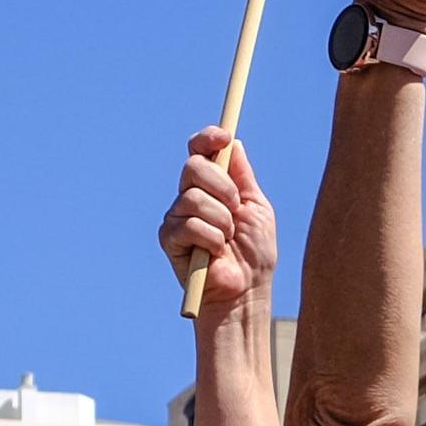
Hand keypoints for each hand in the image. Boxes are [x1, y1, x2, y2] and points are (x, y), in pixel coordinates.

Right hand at [159, 128, 276, 306]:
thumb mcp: (257, 208)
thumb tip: (233, 143)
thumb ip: (243, 177)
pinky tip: (216, 253)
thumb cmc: (255, 253)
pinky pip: (189, 225)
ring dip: (222, 220)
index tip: (223, 136)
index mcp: (212, 186)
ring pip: (194, 198)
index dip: (207, 139)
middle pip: (194, 166)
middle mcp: (190, 196)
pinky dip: (211, 239)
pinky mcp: (169, 238)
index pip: (199, 151)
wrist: (247, 289)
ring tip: (228, 239)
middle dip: (223, 186)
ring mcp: (177, 216)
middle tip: (236, 208)